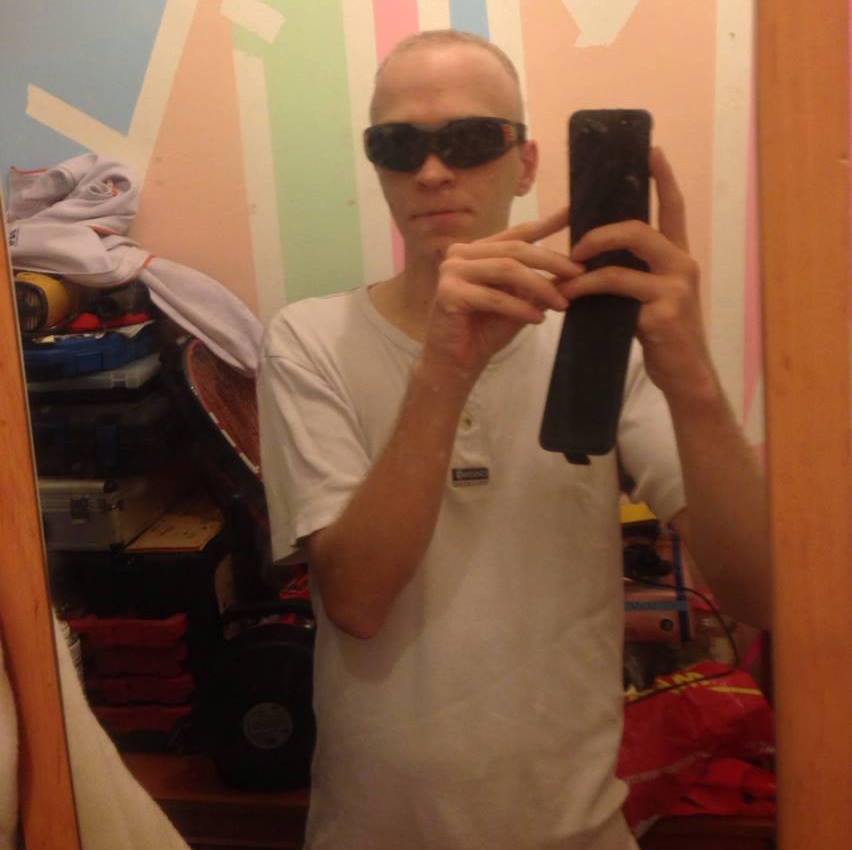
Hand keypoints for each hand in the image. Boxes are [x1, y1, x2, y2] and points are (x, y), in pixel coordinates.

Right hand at [424, 208, 583, 378]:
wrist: (456, 363)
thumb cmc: (486, 332)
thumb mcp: (521, 303)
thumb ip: (540, 285)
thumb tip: (577, 272)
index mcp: (477, 251)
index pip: (517, 234)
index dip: (547, 223)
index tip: (574, 212)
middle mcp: (461, 254)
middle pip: (515, 249)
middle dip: (551, 261)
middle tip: (579, 273)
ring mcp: (451, 271)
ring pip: (506, 269)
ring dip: (539, 287)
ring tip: (561, 304)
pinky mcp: (448, 293)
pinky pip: (494, 297)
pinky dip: (520, 308)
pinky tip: (537, 319)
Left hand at [564, 148, 716, 401]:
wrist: (684, 375)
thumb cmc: (662, 337)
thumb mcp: (648, 299)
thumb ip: (632, 274)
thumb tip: (590, 256)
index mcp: (679, 257)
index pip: (673, 208)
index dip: (663, 178)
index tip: (652, 150)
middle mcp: (682, 265)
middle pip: (640, 228)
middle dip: (600, 233)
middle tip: (574, 248)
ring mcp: (676, 288)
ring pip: (623, 261)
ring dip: (585, 267)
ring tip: (562, 277)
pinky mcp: (664, 313)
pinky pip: (615, 291)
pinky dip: (586, 291)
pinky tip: (569, 300)